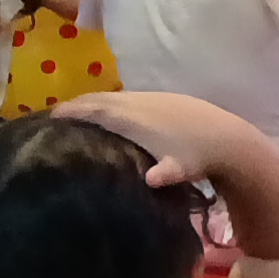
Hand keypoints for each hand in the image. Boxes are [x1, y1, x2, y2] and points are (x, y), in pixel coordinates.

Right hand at [52, 90, 264, 189]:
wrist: (230, 138)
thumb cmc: (199, 156)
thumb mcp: (179, 168)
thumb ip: (164, 174)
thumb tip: (151, 180)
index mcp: (135, 117)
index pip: (94, 110)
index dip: (70, 112)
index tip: (48, 118)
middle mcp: (140, 102)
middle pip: (99, 99)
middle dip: (77, 105)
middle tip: (55, 115)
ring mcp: (153, 98)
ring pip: (115, 96)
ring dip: (94, 103)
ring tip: (77, 113)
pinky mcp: (164, 99)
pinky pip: (129, 98)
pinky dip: (112, 103)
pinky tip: (113, 114)